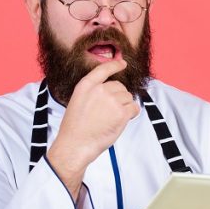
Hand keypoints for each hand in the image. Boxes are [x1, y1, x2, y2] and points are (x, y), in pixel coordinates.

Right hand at [47, 60, 139, 197]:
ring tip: (111, 119)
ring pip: (128, 97)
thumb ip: (92, 93)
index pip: (103, 69)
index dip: (115, 65)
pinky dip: (131, 114)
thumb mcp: (78, 102)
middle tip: (109, 113)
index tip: (122, 63)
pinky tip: (121, 122)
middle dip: (119, 97)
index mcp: (86, 86)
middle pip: (120, 87)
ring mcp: (112, 100)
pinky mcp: (121, 113)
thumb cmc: (75, 128)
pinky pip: (134, 108)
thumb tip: (112, 92)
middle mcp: (100, 90)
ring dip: (125, 107)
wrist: (75, 145)